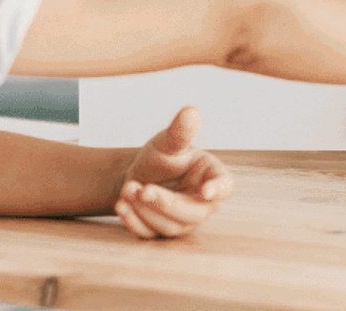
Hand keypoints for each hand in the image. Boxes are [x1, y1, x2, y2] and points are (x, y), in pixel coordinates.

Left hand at [114, 106, 232, 238]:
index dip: (217, 190)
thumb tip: (191, 112)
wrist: (138, 172)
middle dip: (166, 203)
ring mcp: (182, 222)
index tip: (204, 191)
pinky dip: (134, 222)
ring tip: (127, 189)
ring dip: (146, 210)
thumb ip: (179, 132)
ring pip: (170, 226)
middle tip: (144, 189)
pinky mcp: (161, 231)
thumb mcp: (167, 142)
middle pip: (192, 212)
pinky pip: (150, 234)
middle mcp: (202, 204)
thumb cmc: (162, 156)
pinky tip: (121, 206)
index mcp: (212, 178)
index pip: (224, 187)